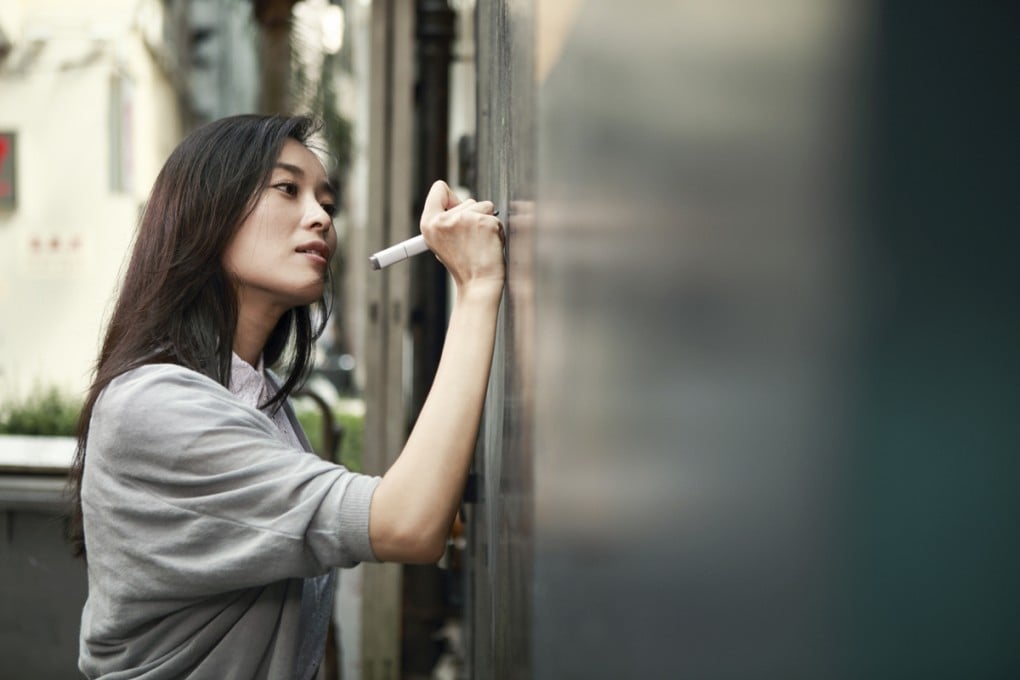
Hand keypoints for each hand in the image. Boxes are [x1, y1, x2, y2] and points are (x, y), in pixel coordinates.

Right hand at [420, 180, 504, 295]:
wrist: (478, 285)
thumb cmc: (464, 266)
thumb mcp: (441, 243)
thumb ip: (446, 221)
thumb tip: (456, 201)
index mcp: (429, 223)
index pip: (439, 189)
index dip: (451, 198)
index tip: (456, 209)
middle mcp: (444, 220)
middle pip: (467, 199)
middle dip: (473, 215)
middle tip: (470, 239)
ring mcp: (466, 220)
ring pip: (484, 205)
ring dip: (486, 221)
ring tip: (479, 242)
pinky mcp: (485, 223)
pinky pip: (496, 217)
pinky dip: (496, 230)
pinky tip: (489, 245)